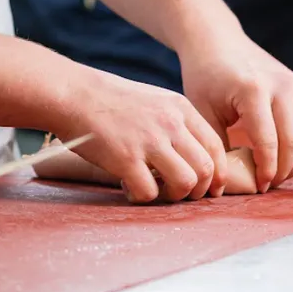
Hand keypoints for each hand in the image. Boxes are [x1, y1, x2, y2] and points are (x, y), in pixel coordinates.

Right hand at [52, 69, 225, 202]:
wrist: (74, 94)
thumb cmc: (110, 99)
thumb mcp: (154, 100)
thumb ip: (175, 123)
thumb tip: (191, 154)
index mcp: (180, 108)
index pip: (216, 146)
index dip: (218, 173)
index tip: (213, 188)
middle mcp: (170, 124)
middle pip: (206, 168)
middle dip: (200, 190)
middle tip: (184, 195)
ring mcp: (149, 141)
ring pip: (185, 183)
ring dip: (174, 196)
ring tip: (158, 191)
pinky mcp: (126, 159)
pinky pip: (149, 192)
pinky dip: (142, 197)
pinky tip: (130, 188)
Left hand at [178, 34, 292, 191]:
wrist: (215, 39)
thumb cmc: (204, 75)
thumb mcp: (203, 111)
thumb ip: (217, 146)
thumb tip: (227, 182)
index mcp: (253, 90)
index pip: (268, 141)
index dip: (266, 170)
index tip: (258, 188)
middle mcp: (279, 85)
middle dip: (284, 169)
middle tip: (268, 186)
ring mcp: (292, 83)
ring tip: (276, 175)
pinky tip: (282, 157)